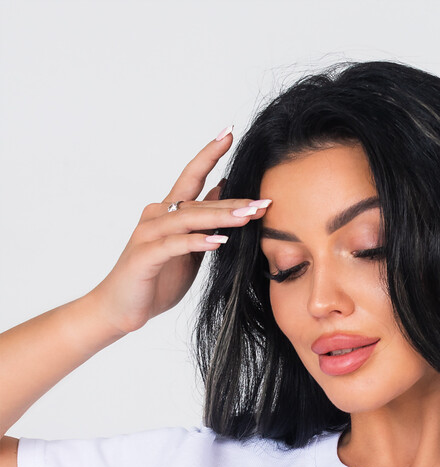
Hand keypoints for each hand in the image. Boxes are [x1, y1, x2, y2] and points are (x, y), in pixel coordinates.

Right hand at [86, 129, 268, 335]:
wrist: (121, 308)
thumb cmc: (156, 279)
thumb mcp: (189, 249)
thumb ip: (204, 223)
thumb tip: (224, 192)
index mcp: (168, 213)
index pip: (192, 176)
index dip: (209, 154)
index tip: (229, 132)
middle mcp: (156, 216)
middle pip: (198, 201)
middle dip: (233, 201)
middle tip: (264, 200)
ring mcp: (148, 234)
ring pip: (188, 219)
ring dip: (220, 217)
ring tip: (247, 216)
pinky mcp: (145, 256)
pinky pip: (174, 245)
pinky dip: (196, 242)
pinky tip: (217, 241)